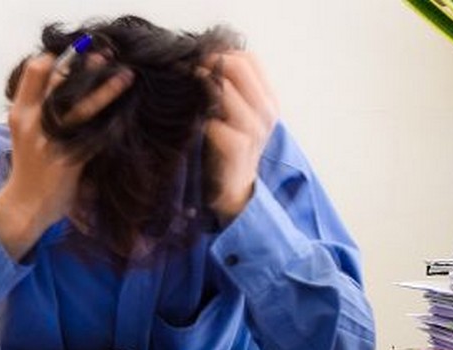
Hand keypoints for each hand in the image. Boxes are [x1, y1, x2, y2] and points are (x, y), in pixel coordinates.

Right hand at [0, 54, 133, 259]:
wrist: (24, 205)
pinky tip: (127, 116)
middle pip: (59, 82)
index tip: (77, 51)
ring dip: (106, 90)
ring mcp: (51, 141)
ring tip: (125, 77)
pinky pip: (95, 137)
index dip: (57, 57)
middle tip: (105, 56)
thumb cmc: (29, 166)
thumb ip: (37, 108)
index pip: (35, 70)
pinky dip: (112, 125)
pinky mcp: (70, 161)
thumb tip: (60, 81)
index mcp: (20, 112)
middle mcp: (33, 123)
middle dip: (84, 66)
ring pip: (81, 107)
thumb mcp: (24, 132)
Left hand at [198, 52, 279, 224]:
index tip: (199, 60)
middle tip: (187, 70)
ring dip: (201, 87)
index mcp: (268, 101)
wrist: (234, 193)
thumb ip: (228, 90)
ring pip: (226, 90)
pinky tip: (190, 120)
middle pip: (238, 67)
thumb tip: (202, 61)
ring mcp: (255, 131)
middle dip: (209, 64)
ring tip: (183, 89)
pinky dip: (200, 117)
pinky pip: (215, 122)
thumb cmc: (227, 151)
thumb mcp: (234, 116)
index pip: (249, 59)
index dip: (222, 53)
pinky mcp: (238, 148)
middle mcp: (266, 112)